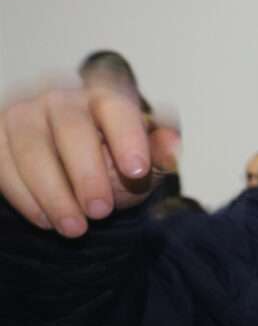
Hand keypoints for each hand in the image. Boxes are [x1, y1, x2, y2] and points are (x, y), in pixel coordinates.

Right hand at [0, 78, 182, 237]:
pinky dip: (25, 197)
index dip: (128, 136)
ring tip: (75, 227)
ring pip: (31, 148)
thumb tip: (173, 145)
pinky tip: (47, 220)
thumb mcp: (141, 163)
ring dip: (53, 193)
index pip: (116, 107)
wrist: (69, 176)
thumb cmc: (110, 162)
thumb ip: (158, 155)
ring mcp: (23, 114)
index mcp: (103, 98)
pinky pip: (4, 165)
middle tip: (101, 211)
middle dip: (86, 173)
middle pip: (70, 127)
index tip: (138, 171)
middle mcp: (61, 99)